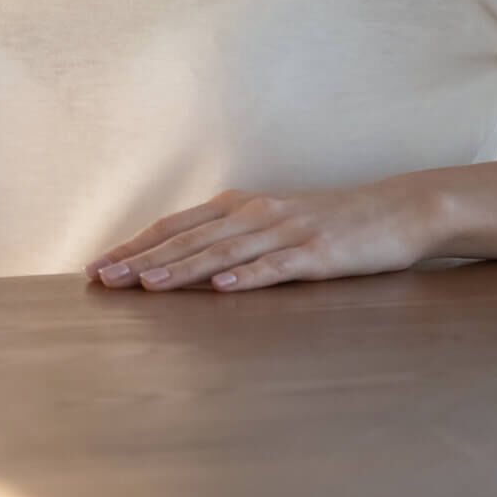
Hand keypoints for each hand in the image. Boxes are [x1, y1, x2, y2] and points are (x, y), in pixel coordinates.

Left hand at [86, 180, 439, 293]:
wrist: (398, 210)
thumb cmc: (329, 222)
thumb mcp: (272, 225)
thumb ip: (231, 241)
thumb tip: (183, 264)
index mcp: (239, 208)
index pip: (174, 226)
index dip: (134, 246)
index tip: (97, 265)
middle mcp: (254, 215)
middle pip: (188, 239)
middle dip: (141, 260)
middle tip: (101, 279)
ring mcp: (285, 232)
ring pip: (223, 252)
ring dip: (181, 269)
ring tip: (145, 284)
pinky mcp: (317, 253)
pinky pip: (276, 267)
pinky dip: (248, 277)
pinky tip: (222, 288)